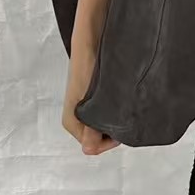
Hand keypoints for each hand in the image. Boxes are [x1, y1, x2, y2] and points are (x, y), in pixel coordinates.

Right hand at [62, 40, 120, 155]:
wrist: (91, 44)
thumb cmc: (89, 68)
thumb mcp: (92, 102)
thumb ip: (92, 128)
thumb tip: (89, 150)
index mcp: (71, 124)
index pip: (94, 147)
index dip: (110, 140)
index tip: (121, 123)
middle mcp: (76, 120)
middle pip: (100, 138)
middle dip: (115, 129)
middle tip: (124, 111)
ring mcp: (85, 111)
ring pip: (106, 126)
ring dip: (116, 119)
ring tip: (122, 102)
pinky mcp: (93, 102)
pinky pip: (107, 115)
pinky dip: (116, 110)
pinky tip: (121, 99)